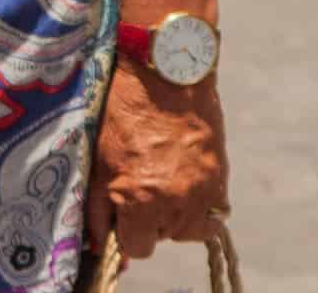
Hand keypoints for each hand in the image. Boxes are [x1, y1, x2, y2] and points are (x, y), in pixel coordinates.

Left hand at [88, 58, 228, 262]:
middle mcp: (175, 201)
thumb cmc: (120, 106)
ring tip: (161, 176)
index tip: (121, 211)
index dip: (125, 231)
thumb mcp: (96, 155)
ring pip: (188, 229)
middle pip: (161, 236)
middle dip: (148, 217)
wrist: (164, 69)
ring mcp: (202, 192)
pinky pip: (212, 215)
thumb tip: (100, 245)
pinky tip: (183, 179)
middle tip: (139, 179)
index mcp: (139, 196)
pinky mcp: (221, 179)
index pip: (137, 247)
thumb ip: (97, 206)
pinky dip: (198, 206)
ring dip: (174, 213)